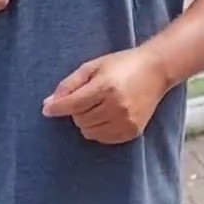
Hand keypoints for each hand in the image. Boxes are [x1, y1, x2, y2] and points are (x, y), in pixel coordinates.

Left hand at [41, 48, 172, 144]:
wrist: (156, 70)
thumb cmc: (121, 65)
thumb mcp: (92, 66)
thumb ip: (69, 85)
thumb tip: (48, 104)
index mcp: (105, 87)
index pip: (73, 105)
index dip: (57, 108)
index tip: (47, 110)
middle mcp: (116, 106)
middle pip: (79, 120)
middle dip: (76, 111)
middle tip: (87, 98)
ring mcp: (126, 121)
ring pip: (89, 132)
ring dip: (86, 122)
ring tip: (97, 107)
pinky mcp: (133, 131)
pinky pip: (104, 139)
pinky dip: (99, 130)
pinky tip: (106, 116)